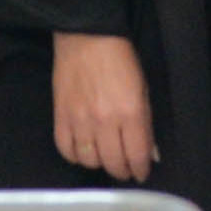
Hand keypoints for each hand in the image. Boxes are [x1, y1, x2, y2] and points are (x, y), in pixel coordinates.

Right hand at [49, 33, 157, 182]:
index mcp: (130, 112)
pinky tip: (84, 151)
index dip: (140, 170)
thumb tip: (150, 152)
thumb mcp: (143, 88)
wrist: (87, 37)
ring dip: (100, 164)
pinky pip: (66, 150)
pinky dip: (76, 156)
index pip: (137, 155)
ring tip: (105, 158)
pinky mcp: (60, 117)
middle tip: (125, 170)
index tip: (141, 173)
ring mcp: (80, 121)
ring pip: (89, 161)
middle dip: (122, 171)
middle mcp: (104, 121)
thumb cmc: (120, 59)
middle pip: (113, 163)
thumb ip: (146, 123)